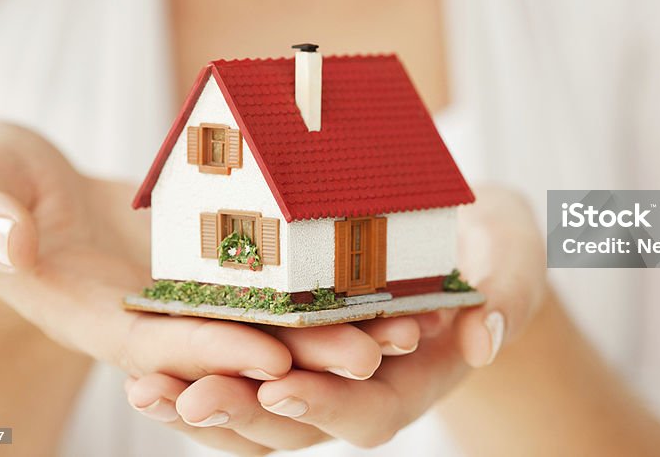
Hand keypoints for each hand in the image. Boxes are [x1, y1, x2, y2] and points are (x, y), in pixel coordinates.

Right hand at [0, 122, 419, 393]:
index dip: (214, 353)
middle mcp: (147, 318)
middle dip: (303, 355)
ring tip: (404, 324)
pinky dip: (322, 289)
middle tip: (378, 349)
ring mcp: (182, 296)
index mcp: (89, 313)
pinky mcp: (210, 269)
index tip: (275, 357)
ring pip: (266, 323)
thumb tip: (6, 241)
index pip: (158, 346)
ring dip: (331, 330)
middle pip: (232, 346)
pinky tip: (380, 280)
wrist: (25, 184)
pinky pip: (271, 284)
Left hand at [124, 186, 547, 452]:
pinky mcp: (291, 341)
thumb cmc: (497, 246)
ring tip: (145, 390)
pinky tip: (148, 363)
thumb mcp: (514, 259)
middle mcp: (362, 386)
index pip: (370, 410)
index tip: (280, 389)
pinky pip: (241, 367)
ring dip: (200, 403)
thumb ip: (509, 294)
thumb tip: (484, 339)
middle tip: (186, 397)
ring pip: (256, 405)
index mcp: (418, 377)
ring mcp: (323, 368)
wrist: (468, 237)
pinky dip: (196, 367)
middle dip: (242, 413)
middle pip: (298, 421)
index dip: (327, 405)